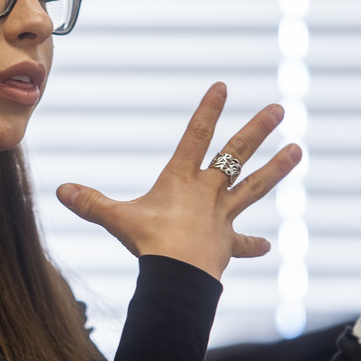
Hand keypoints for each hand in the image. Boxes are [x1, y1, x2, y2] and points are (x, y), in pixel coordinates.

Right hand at [56, 81, 301, 279]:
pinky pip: (242, 243)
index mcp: (181, 179)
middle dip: (257, 130)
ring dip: (276, 169)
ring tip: (298, 151)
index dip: (209, 110)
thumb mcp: (116, 219)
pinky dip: (252, 246)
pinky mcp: (225, 243)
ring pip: (254, 187)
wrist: (178, 274)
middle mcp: (207, 192)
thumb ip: (91, 203)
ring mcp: (220, 216)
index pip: (196, 136)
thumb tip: (61, 189)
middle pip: (235, 154)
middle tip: (279, 109)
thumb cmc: (148, 242)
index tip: (224, 86)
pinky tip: (266, 246)